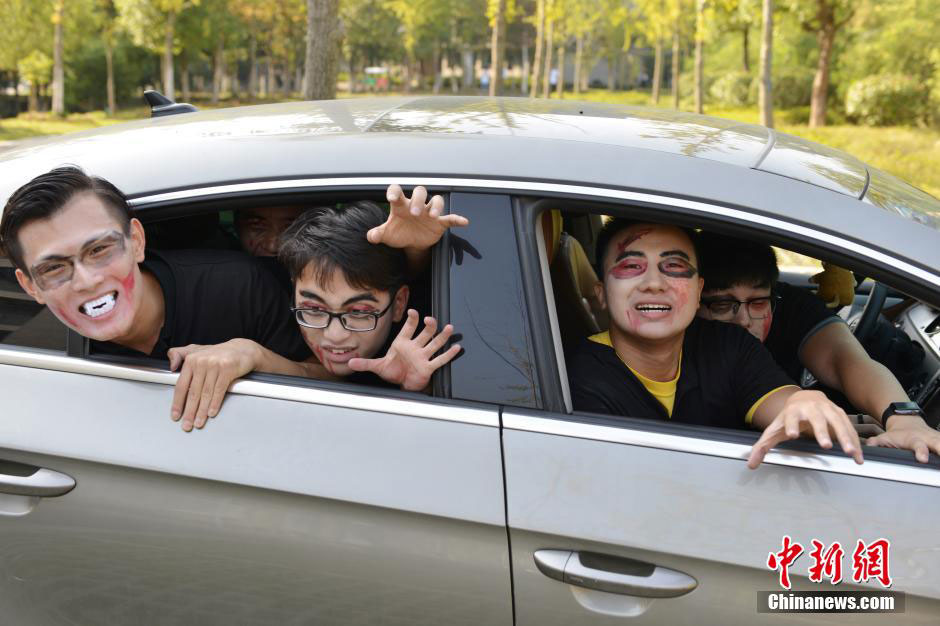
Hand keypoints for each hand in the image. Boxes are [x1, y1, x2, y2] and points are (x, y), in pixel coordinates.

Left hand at [168, 339, 258, 431]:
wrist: (242, 349)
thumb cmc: (219, 354)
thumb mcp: (197, 350)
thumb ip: (180, 354)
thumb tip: (170, 366)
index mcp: (191, 359)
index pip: (181, 385)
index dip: (178, 403)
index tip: (175, 415)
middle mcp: (201, 362)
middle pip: (193, 392)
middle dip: (189, 411)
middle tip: (187, 425)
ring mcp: (214, 365)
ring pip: (206, 393)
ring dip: (201, 411)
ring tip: (198, 423)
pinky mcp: (227, 369)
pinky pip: (219, 390)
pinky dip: (215, 403)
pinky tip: (211, 413)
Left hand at [347, 309, 460, 390]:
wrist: (401, 383)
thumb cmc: (392, 370)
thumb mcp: (377, 366)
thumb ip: (365, 363)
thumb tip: (350, 362)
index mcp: (403, 342)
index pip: (408, 328)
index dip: (412, 319)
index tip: (413, 312)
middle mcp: (415, 346)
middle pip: (424, 333)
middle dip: (428, 326)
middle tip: (430, 320)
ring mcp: (423, 355)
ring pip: (434, 343)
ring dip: (442, 336)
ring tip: (449, 328)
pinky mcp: (428, 366)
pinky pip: (439, 359)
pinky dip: (448, 354)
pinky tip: (457, 348)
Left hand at [367, 184, 468, 251]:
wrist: (412, 242)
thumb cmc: (399, 233)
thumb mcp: (387, 234)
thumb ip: (378, 234)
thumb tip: (371, 236)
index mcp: (401, 205)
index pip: (397, 192)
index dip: (394, 192)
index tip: (392, 197)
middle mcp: (416, 205)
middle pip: (420, 192)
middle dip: (418, 200)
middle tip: (415, 213)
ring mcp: (429, 212)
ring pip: (436, 200)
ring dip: (436, 206)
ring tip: (433, 215)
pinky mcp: (440, 222)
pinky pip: (450, 218)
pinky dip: (457, 219)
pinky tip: (464, 222)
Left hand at [747, 390, 862, 468]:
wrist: (804, 398)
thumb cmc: (788, 418)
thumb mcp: (774, 429)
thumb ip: (763, 446)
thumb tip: (751, 464)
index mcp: (792, 411)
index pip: (790, 418)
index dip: (791, 425)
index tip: (792, 434)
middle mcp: (811, 408)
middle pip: (817, 419)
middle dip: (821, 431)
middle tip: (825, 446)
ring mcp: (827, 409)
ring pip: (837, 422)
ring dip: (845, 438)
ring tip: (850, 453)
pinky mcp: (839, 413)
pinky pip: (849, 428)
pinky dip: (855, 441)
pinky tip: (858, 455)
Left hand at [866, 415, 939, 462]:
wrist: (907, 421)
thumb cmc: (897, 434)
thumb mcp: (885, 437)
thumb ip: (877, 443)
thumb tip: (867, 447)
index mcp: (914, 439)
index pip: (918, 446)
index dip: (921, 451)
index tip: (923, 458)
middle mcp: (928, 438)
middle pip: (939, 443)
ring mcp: (937, 438)